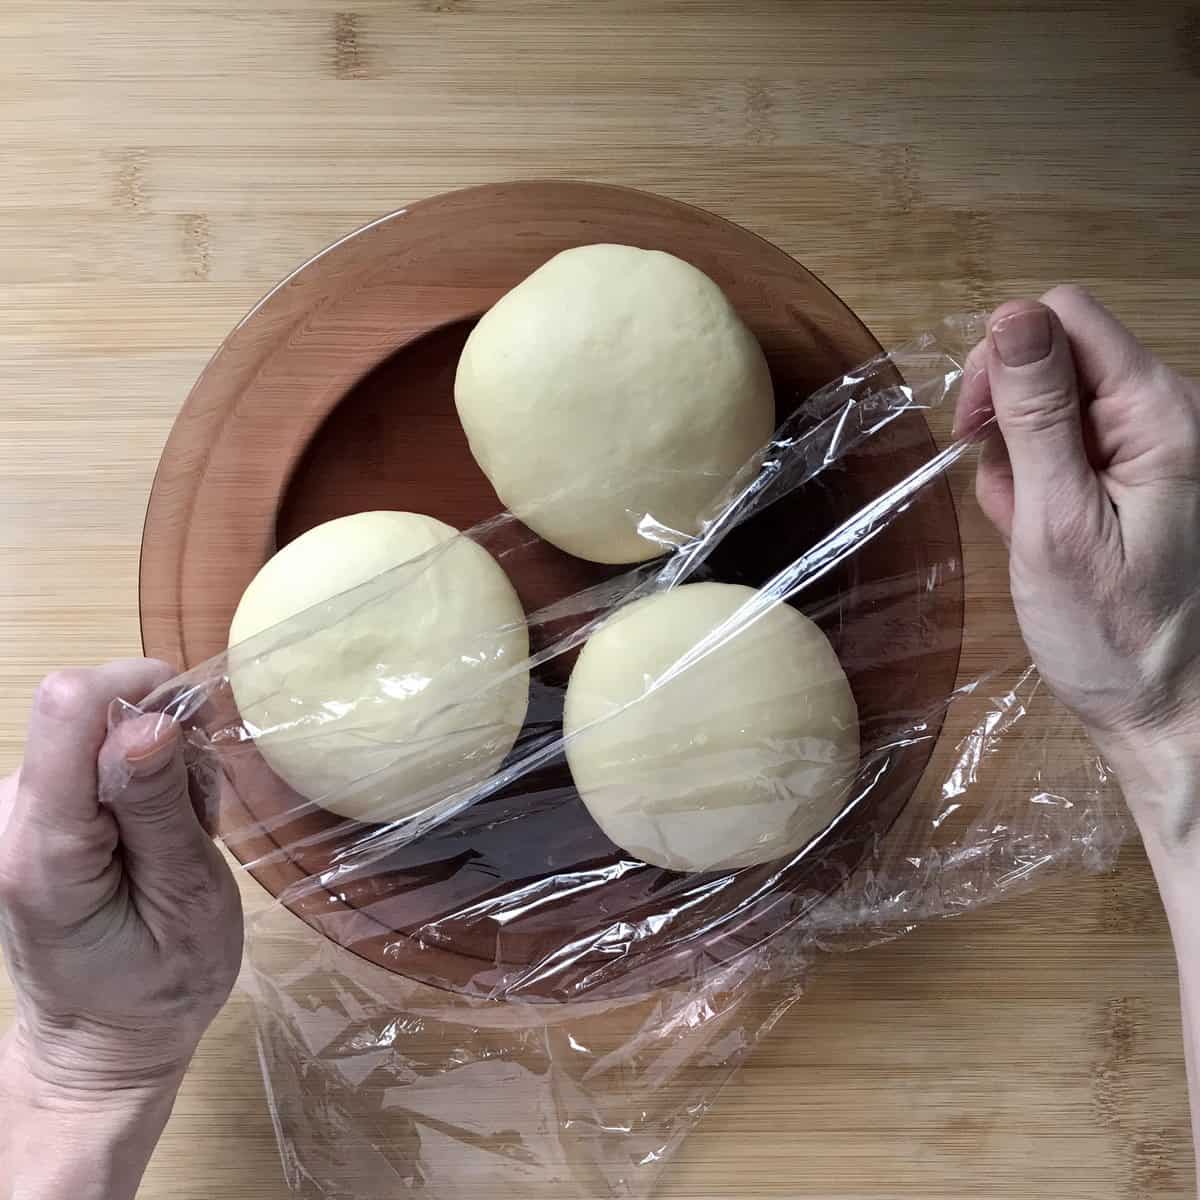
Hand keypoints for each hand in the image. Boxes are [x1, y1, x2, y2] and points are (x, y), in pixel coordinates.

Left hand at [0, 658, 242, 1198]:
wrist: (101, 1044)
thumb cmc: (160, 986)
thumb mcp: (186, 902)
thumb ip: (160, 808)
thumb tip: (149, 720)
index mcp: (43, 844)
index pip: (69, 705)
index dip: (143, 693)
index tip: (198, 737)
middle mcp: (8, 815)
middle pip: (93, 713)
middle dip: (166, 744)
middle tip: (197, 821)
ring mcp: (13, 810)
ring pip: (102, 730)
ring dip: (161, 767)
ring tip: (180, 838)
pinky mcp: (29, 810)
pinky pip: (95, 754)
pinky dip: (143, 780)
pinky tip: (157, 835)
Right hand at [955, 286, 1199, 841]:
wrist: (1164, 713)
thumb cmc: (1113, 632)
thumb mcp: (1057, 522)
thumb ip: (1036, 416)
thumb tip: (1009, 317)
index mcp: (1162, 413)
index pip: (1065, 318)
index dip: (1005, 359)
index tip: (976, 430)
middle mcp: (1166, 414)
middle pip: (1058, 357)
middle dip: (1010, 419)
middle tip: (1006, 493)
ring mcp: (1152, 447)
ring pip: (1052, 407)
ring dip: (1019, 461)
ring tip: (1028, 528)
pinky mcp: (1136, 476)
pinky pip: (1066, 448)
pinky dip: (1037, 485)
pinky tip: (1040, 533)